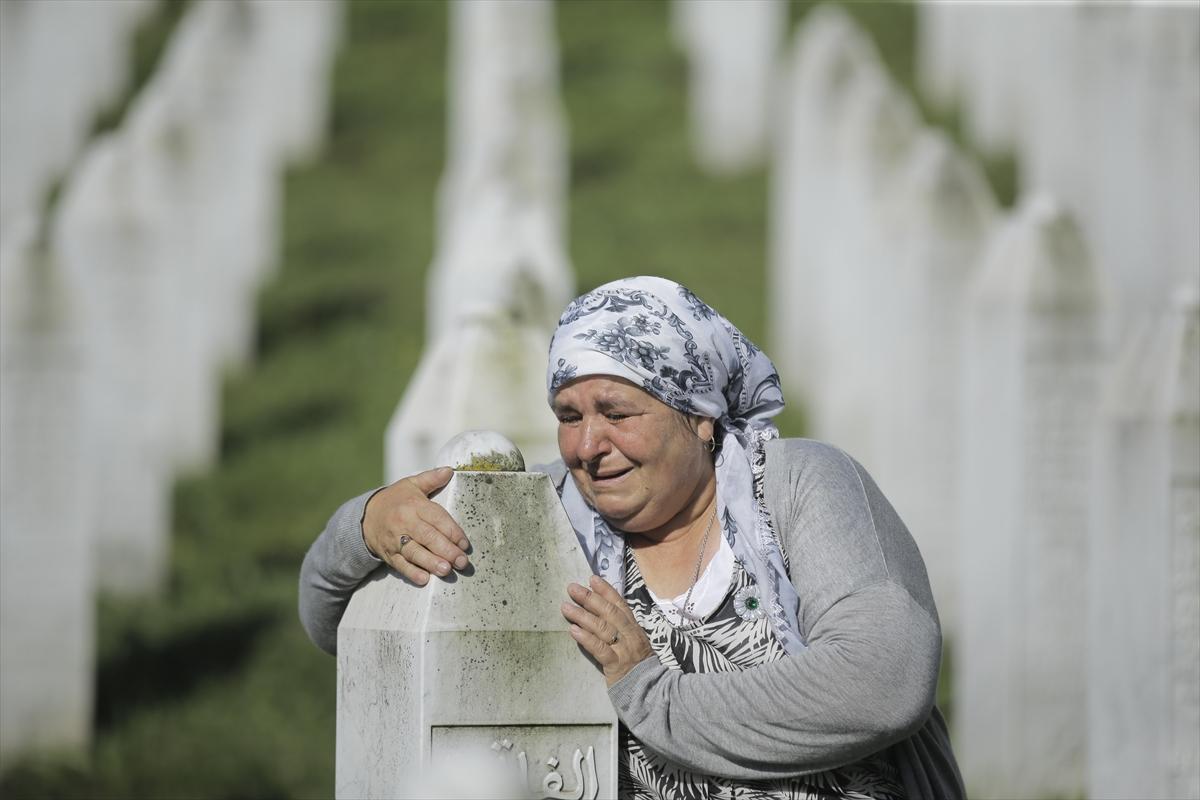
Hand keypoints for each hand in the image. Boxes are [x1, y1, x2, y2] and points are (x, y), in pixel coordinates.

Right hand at [363, 467, 469, 585]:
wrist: (366, 516)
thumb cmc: (396, 500)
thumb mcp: (411, 485)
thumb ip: (431, 478)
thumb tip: (449, 470)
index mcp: (413, 505)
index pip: (436, 518)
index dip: (452, 531)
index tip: (465, 543)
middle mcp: (404, 522)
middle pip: (428, 537)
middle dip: (446, 550)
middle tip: (462, 561)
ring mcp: (395, 540)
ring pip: (414, 552)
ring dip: (431, 562)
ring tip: (446, 570)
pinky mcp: (389, 554)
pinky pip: (400, 565)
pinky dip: (412, 573)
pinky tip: (424, 579)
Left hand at [562, 575, 653, 686]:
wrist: (651, 690)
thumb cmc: (638, 665)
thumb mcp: (634, 642)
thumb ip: (620, 628)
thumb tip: (599, 611)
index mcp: (634, 628)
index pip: (620, 604)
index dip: (606, 591)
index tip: (592, 579)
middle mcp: (630, 635)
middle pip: (609, 612)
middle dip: (590, 598)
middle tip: (572, 588)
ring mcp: (624, 650)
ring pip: (602, 628)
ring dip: (582, 615)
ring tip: (566, 607)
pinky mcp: (616, 665)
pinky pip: (599, 649)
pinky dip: (586, 638)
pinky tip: (573, 631)